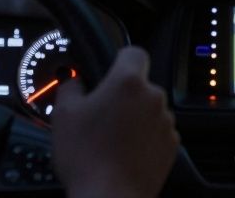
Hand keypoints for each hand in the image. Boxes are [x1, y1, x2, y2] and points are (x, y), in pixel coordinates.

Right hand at [51, 47, 178, 197]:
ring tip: (111, 138)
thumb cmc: (87, 157)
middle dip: (123, 95)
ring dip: (135, 117)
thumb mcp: (63, 114)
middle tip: (101, 114)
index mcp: (128, 82)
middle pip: (140, 85)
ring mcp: (165, 122)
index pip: (134, 52)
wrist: (109, 197)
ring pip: (149, 109)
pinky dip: (145, 138)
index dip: (120, 60)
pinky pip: (157, 132)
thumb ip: (70, 86)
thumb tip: (73, 81)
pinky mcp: (171, 145)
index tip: (110, 71)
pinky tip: (125, 152)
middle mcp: (153, 98)